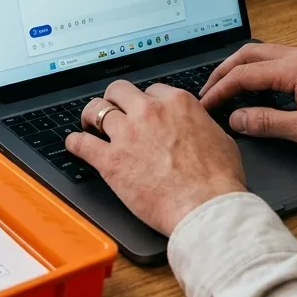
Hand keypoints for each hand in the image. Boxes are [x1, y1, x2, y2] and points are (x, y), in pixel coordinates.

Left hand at [65, 80, 246, 236]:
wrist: (206, 207)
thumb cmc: (219, 181)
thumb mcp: (220, 139)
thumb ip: (201, 126)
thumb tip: (197, 127)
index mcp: (177, 103)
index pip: (152, 90)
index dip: (146, 102)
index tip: (142, 111)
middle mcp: (149, 112)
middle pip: (119, 91)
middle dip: (115, 100)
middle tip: (114, 112)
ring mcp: (127, 134)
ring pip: (97, 110)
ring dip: (92, 116)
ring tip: (90, 124)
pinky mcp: (110, 160)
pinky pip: (82, 143)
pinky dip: (75, 142)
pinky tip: (75, 144)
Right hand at [199, 44, 296, 157]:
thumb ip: (267, 123)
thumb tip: (236, 118)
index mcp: (296, 69)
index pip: (244, 75)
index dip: (219, 91)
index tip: (205, 106)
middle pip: (249, 55)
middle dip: (223, 72)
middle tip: (207, 92)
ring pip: (264, 54)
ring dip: (241, 68)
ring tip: (227, 88)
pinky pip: (280, 59)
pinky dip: (260, 69)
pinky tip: (258, 87)